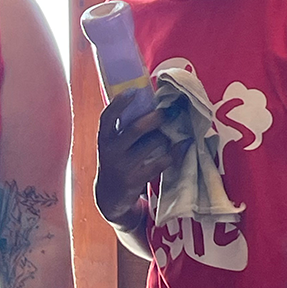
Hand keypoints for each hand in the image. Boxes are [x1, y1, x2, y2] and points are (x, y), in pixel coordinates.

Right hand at [94, 91, 186, 227]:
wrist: (110, 196)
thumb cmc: (116, 160)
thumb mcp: (112, 144)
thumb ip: (122, 127)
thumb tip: (146, 101)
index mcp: (104, 138)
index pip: (107, 117)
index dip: (119, 103)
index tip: (134, 91)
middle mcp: (111, 151)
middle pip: (135, 129)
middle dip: (154, 118)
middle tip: (166, 112)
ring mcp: (123, 167)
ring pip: (151, 145)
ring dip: (165, 136)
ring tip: (173, 130)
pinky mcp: (135, 180)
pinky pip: (159, 163)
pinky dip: (174, 153)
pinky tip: (183, 146)